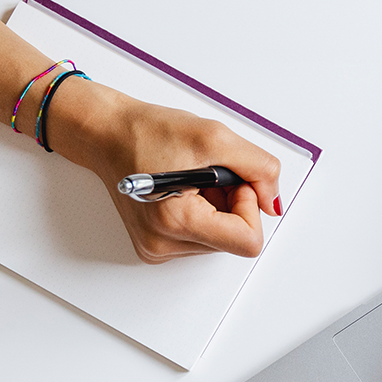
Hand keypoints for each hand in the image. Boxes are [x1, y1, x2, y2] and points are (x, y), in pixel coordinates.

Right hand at [51, 82, 281, 263]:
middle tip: (209, 174)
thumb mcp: (216, 137)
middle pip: (234, 240)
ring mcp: (157, 249)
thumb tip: (273, 203)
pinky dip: (203, 213)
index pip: (247, 242)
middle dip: (232, 204)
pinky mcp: (155, 246)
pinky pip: (201, 237)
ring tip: (190, 180)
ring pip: (220, 239)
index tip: (233, 180)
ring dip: (218, 208)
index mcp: (176, 222)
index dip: (249, 207)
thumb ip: (259, 169)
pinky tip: (182, 191)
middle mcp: (163, 245)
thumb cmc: (149, 132)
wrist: (107, 133)